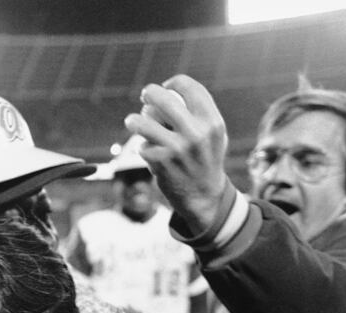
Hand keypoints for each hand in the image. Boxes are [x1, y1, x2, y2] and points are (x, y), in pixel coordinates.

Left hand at [124, 74, 228, 233]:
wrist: (204, 196)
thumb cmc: (205, 157)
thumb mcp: (212, 133)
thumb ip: (197, 111)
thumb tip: (167, 88)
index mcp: (212, 122)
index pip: (189, 87)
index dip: (174, 82)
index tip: (166, 87)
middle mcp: (196, 133)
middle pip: (162, 97)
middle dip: (149, 93)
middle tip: (145, 95)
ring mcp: (177, 148)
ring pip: (143, 120)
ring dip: (134, 120)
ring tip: (133, 122)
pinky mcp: (160, 163)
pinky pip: (141, 145)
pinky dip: (143, 147)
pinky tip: (150, 152)